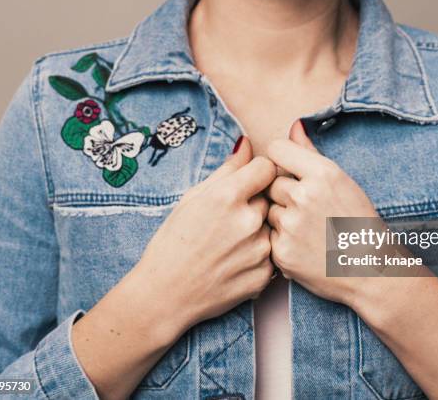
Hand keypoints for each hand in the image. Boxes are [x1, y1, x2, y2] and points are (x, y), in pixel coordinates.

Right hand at [135, 136, 275, 336]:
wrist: (165, 294)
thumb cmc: (173, 242)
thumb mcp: (193, 198)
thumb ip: (227, 169)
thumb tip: (248, 144)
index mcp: (227, 196)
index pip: (267, 167)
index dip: (257, 172)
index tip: (249, 181)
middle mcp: (248, 222)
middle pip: (270, 196)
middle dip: (256, 202)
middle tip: (232, 218)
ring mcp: (259, 251)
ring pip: (272, 225)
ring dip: (259, 228)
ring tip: (231, 242)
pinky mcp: (264, 275)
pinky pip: (271, 253)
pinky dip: (258, 254)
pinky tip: (234, 260)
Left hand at [266, 120, 378, 306]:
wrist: (370, 270)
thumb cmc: (358, 222)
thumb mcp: (342, 181)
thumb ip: (310, 153)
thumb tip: (293, 127)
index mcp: (323, 174)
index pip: (276, 149)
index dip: (281, 159)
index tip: (288, 170)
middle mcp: (305, 197)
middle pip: (271, 181)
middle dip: (284, 193)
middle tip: (308, 209)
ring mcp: (291, 226)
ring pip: (268, 209)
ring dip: (281, 217)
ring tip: (307, 229)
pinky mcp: (282, 252)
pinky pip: (269, 235)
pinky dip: (282, 240)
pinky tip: (303, 246)